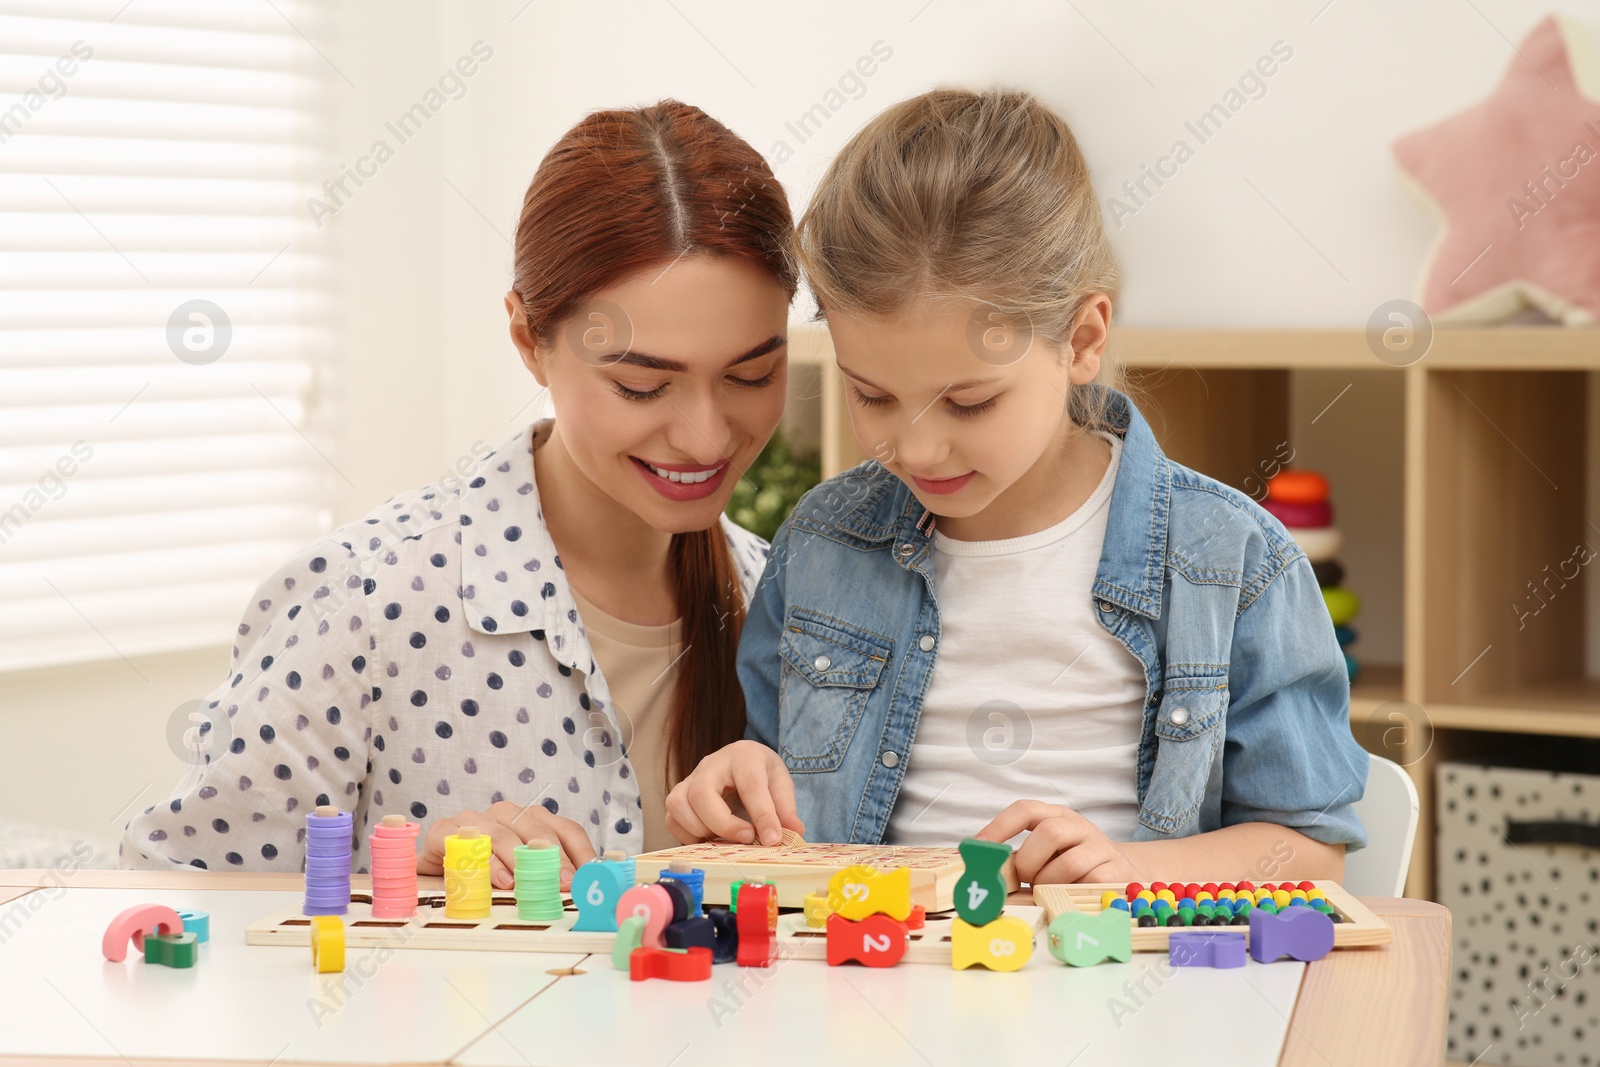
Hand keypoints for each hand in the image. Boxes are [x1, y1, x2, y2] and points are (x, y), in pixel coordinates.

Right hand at [418, 801, 597, 890]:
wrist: (433, 870)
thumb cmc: (484, 872)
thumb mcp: (521, 874)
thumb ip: (548, 877)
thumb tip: (581, 892)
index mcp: (531, 819)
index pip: (565, 829)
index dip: (581, 852)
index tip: (590, 875)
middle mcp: (505, 814)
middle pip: (537, 829)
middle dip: (553, 858)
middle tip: (562, 882)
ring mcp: (475, 820)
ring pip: (503, 834)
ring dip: (519, 859)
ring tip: (530, 883)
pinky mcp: (445, 832)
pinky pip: (467, 844)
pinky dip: (485, 862)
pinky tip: (498, 880)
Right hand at [664, 740, 804, 845]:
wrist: (741, 760)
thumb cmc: (761, 772)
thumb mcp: (780, 782)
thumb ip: (786, 808)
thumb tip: (793, 832)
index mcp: (743, 756)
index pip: (750, 785)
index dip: (762, 815)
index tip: (772, 839)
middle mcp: (711, 764)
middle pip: (702, 793)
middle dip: (723, 824)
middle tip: (746, 838)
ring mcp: (690, 778)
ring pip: (679, 805)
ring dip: (702, 830)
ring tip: (726, 839)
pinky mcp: (678, 795)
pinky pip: (672, 819)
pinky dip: (688, 835)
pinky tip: (710, 838)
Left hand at [975, 800, 1139, 884]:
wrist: (1123, 874)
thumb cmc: (1073, 867)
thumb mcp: (1047, 855)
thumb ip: (1022, 859)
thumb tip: (985, 873)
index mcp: (1056, 816)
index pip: (1025, 809)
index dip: (1000, 826)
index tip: (980, 846)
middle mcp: (1079, 826)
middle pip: (1049, 832)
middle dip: (1030, 862)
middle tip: (1027, 879)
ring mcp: (1101, 847)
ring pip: (1068, 863)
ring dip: (1051, 883)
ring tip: (1049, 890)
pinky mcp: (1117, 871)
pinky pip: (1089, 883)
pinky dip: (1072, 894)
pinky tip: (1071, 895)